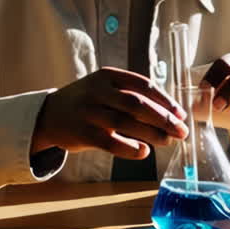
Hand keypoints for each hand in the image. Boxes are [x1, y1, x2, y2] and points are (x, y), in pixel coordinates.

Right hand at [32, 67, 188, 158]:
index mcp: (108, 76)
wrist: (48, 115)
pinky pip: (110, 142)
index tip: (181, 114)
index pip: (143, 85)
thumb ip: (130, 96)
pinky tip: (143, 152)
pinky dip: (129, 148)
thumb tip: (168, 115)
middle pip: (137, 104)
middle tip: (181, 130)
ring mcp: (88, 112)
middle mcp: (98, 91)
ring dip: (151, 133)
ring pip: (126, 122)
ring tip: (168, 141)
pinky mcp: (82, 133)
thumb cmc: (86, 102)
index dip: (165, 100)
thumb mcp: (104, 89)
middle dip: (163, 118)